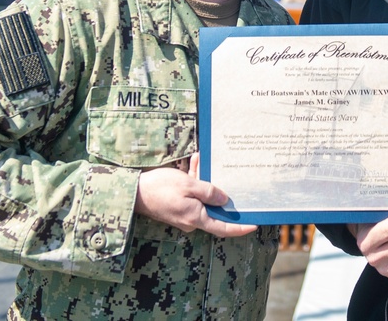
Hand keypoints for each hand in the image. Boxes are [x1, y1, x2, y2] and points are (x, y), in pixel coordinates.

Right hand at [134, 153, 256, 237]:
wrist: (133, 192)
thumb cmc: (160, 188)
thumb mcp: (188, 185)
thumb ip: (209, 192)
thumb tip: (225, 200)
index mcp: (196, 218)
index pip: (223, 228)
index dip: (239, 228)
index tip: (254, 224)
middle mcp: (191, 219)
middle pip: (212, 207)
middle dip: (217, 188)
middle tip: (220, 170)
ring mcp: (183, 214)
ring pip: (201, 197)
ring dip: (202, 178)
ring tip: (200, 160)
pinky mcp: (176, 207)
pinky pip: (190, 195)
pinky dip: (193, 180)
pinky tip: (193, 162)